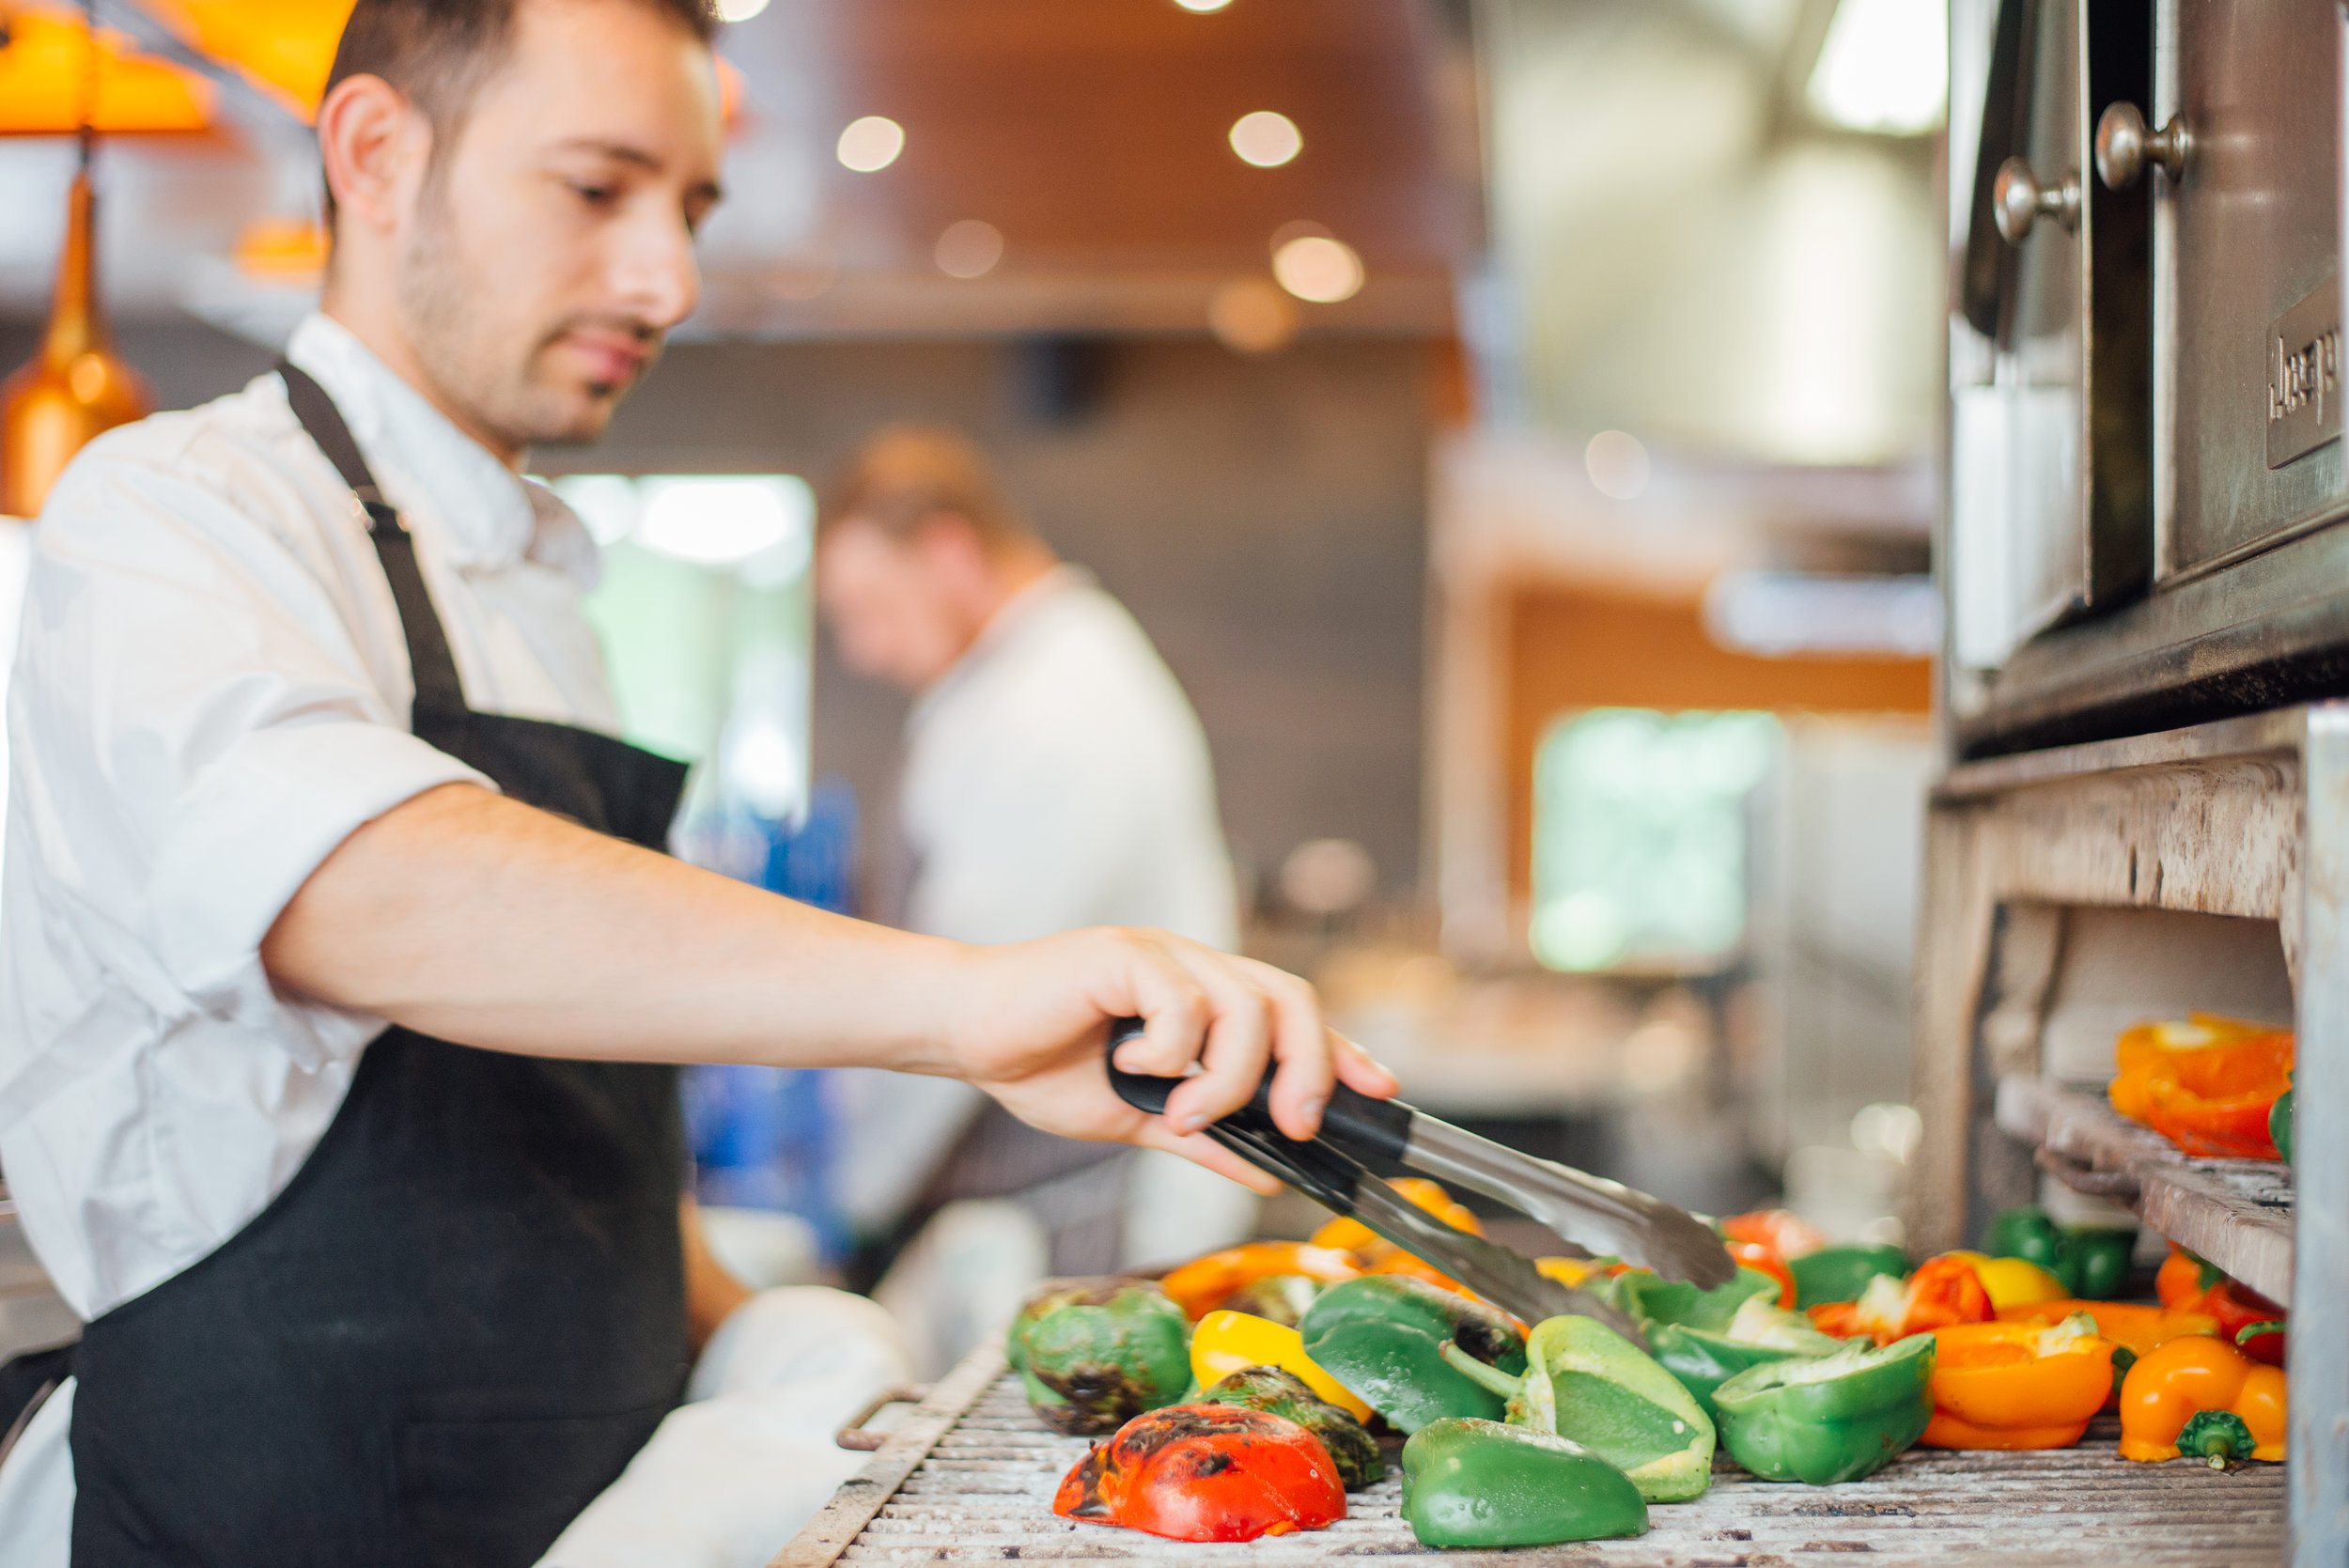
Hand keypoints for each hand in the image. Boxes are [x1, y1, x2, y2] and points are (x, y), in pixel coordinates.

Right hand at [930, 927, 1398, 1191]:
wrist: (968, 1032)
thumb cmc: (1045, 1063)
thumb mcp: (1137, 1121)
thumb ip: (1202, 1140)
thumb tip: (1268, 1173)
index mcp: (1205, 1002)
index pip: (1295, 1015)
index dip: (1342, 1052)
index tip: (1380, 1093)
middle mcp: (1194, 967)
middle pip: (1290, 999)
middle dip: (1309, 1066)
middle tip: (1293, 1127)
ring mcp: (1161, 955)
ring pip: (1244, 1003)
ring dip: (1228, 1076)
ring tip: (1182, 1113)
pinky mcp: (1123, 953)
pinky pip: (1181, 999)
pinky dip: (1171, 1048)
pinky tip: (1133, 1066)